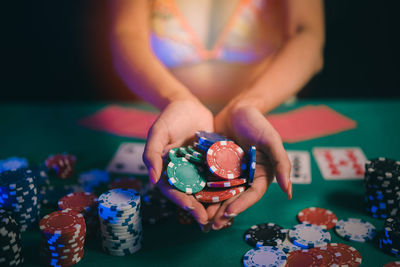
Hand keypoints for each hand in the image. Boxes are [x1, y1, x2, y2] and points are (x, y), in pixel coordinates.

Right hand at [142, 99, 213, 226]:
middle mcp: (183, 173)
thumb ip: (152, 153)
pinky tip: (235, 194)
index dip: (182, 202)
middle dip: (199, 208)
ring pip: (205, 189)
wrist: (188, 104)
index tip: (193, 210)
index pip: (173, 191)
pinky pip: (218, 176)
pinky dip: (224, 186)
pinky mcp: (212, 162)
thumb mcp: (158, 132)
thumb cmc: (169, 117)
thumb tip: (152, 180)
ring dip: (213, 203)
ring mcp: (198, 169)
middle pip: (190, 195)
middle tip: (210, 220)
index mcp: (167, 170)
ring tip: (224, 215)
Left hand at [209, 102, 291, 229]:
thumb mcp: (271, 139)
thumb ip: (281, 163)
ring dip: (212, 206)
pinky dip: (203, 191)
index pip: (252, 194)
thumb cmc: (257, 122)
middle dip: (224, 212)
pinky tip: (192, 199)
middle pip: (235, 198)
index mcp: (261, 174)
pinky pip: (209, 180)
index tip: (228, 213)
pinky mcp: (216, 166)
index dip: (241, 205)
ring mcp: (230, 173)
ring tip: (200, 218)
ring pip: (221, 193)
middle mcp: (246, 176)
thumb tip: (289, 191)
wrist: (237, 108)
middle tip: (211, 225)